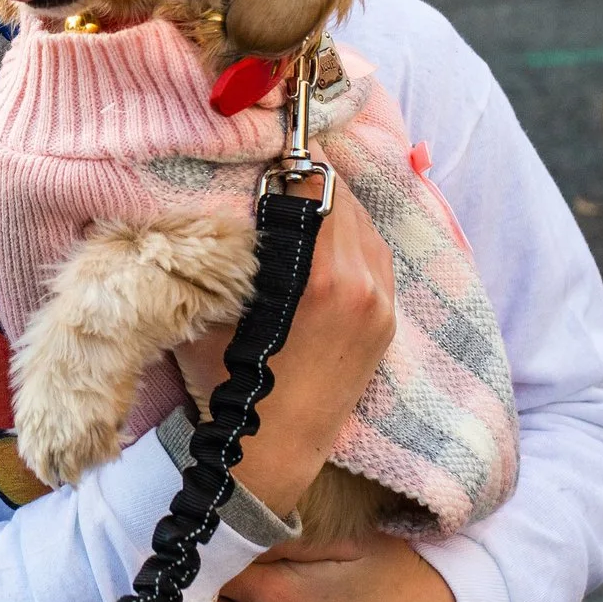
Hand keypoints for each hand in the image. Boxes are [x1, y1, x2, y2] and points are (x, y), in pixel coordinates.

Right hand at [171, 173, 394, 517]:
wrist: (273, 454)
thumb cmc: (232, 384)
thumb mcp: (216, 312)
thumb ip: (223, 255)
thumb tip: (214, 204)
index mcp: (327, 278)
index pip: (318, 187)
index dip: (292, 161)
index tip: (271, 147)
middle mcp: (366, 284)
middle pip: (345, 199)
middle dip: (311, 182)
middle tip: (276, 169)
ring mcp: (383, 303)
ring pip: (364, 225)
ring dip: (332, 209)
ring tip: (296, 204)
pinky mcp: (387, 321)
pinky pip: (374, 256)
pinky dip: (348, 239)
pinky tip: (319, 244)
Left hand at [176, 534, 461, 601]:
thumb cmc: (388, 574)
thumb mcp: (337, 539)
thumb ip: (277, 533)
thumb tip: (225, 520)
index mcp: (274, 594)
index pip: (200, 569)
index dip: (186, 548)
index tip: (177, 529)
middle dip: (176, 584)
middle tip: (165, 558)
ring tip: (172, 588)